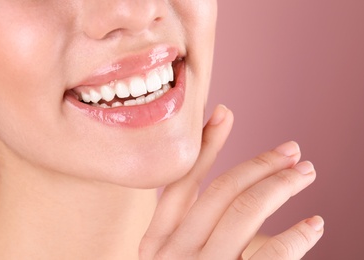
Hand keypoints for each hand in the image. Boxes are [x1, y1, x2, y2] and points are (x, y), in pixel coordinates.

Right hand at [139, 105, 323, 258]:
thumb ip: (190, 230)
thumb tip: (233, 192)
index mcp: (154, 243)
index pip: (181, 183)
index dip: (204, 146)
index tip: (225, 114)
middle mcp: (173, 254)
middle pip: (220, 193)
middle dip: (258, 164)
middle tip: (291, 151)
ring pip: (243, 214)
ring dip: (279, 186)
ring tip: (305, 172)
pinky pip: (266, 258)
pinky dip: (294, 238)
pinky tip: (315, 224)